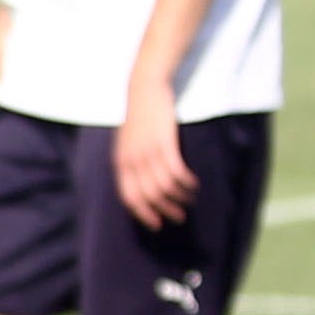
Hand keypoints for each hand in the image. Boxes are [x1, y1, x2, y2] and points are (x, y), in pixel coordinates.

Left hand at [115, 85, 197, 227]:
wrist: (143, 90)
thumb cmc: (138, 117)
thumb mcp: (127, 143)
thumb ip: (131, 162)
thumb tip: (142, 183)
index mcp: (120, 163)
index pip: (129, 197)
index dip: (143, 214)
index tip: (157, 224)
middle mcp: (132, 161)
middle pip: (148, 196)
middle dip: (165, 210)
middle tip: (180, 216)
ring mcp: (147, 152)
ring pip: (164, 187)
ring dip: (180, 197)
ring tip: (190, 198)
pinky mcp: (164, 143)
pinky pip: (176, 172)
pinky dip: (186, 182)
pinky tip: (194, 184)